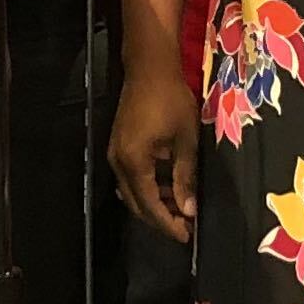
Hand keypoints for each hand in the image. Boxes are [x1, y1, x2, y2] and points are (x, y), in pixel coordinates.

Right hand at [109, 55, 199, 243]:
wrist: (149, 67)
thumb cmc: (171, 100)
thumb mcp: (185, 140)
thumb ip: (185, 177)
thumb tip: (189, 210)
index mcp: (134, 163)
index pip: (150, 205)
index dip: (168, 223)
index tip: (187, 236)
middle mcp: (118, 163)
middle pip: (136, 203)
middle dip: (160, 218)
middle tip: (186, 226)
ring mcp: (115, 154)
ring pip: (132, 192)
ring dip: (154, 203)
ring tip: (181, 207)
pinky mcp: (119, 146)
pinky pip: (131, 178)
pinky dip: (148, 187)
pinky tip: (167, 186)